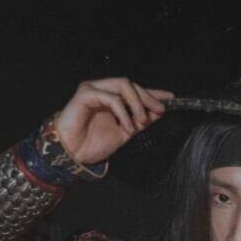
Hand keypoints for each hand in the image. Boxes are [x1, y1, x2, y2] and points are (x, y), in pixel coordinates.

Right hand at [54, 76, 174, 162]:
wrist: (71, 155)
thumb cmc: (92, 144)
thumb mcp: (123, 132)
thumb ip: (139, 121)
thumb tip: (158, 112)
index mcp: (110, 98)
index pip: (134, 90)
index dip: (152, 92)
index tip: (170, 98)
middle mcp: (101, 89)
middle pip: (130, 85)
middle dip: (147, 97)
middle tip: (159, 111)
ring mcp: (93, 89)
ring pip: (122, 85)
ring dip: (137, 103)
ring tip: (142, 121)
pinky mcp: (85, 94)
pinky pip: (110, 97)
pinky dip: (123, 111)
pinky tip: (127, 126)